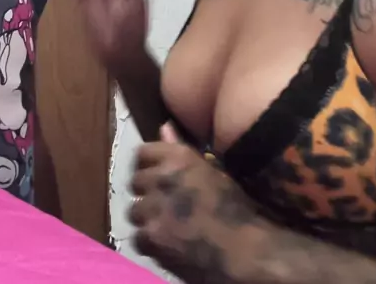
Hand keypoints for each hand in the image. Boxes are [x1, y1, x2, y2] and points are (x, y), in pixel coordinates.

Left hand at [128, 125, 257, 282]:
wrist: (242, 248)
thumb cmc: (233, 207)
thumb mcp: (211, 169)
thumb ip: (180, 148)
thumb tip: (163, 126)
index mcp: (178, 157)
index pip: (142, 153)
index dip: (146, 165)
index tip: (155, 177)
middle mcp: (162, 177)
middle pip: (135, 182)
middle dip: (146, 194)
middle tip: (162, 205)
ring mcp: (154, 208)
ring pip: (133, 211)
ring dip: (146, 219)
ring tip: (164, 226)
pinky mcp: (151, 236)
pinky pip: (137, 238)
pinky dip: (149, 243)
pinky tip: (166, 244)